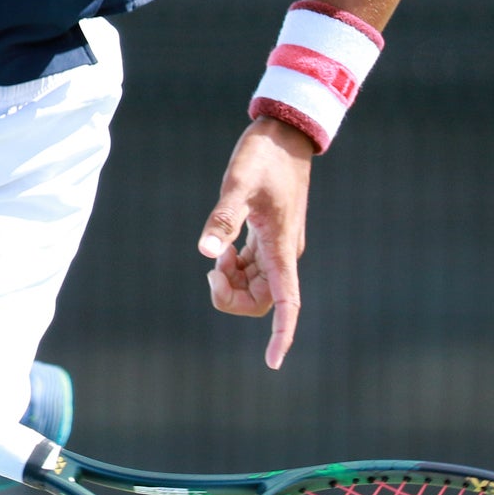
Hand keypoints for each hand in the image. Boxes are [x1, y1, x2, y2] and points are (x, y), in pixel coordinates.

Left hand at [197, 117, 313, 369]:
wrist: (285, 132)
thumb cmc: (264, 156)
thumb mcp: (238, 184)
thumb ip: (223, 218)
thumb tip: (207, 253)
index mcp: (280, 248)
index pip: (286, 303)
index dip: (282, 335)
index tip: (272, 362)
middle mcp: (282, 252)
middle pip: (263, 300)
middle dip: (235, 298)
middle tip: (212, 272)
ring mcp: (277, 243)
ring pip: (257, 284)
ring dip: (233, 281)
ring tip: (217, 253)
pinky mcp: (269, 232)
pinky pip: (253, 266)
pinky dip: (236, 265)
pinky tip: (223, 247)